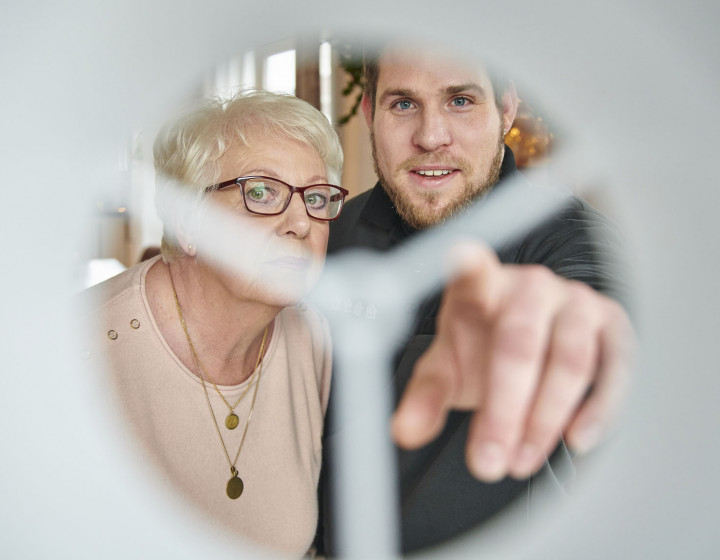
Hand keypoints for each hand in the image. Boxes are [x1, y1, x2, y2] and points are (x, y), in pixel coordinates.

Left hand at [391, 242, 633, 481]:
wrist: (532, 347)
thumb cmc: (484, 349)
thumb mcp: (449, 371)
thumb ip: (425, 396)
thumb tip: (404, 431)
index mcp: (482, 286)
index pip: (473, 271)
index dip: (469, 264)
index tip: (461, 257)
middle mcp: (532, 286)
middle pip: (520, 344)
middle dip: (503, 411)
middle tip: (487, 461)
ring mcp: (576, 302)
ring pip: (570, 361)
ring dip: (545, 420)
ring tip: (519, 463)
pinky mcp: (612, 325)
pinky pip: (614, 369)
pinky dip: (599, 409)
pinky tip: (575, 440)